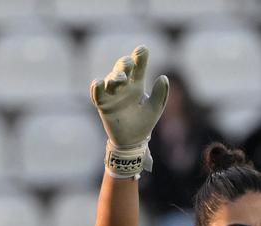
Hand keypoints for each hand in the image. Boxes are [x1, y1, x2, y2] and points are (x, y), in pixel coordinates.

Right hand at [90, 45, 169, 177]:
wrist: (132, 141)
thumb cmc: (144, 123)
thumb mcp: (155, 108)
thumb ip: (161, 94)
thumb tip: (164, 76)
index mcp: (137, 84)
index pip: (139, 66)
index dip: (140, 57)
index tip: (142, 49)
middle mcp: (124, 85)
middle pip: (122, 67)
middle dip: (125, 63)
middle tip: (130, 64)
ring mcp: (112, 93)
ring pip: (110, 78)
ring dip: (114, 76)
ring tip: (120, 78)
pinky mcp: (103, 103)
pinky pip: (97, 92)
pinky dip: (97, 87)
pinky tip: (99, 83)